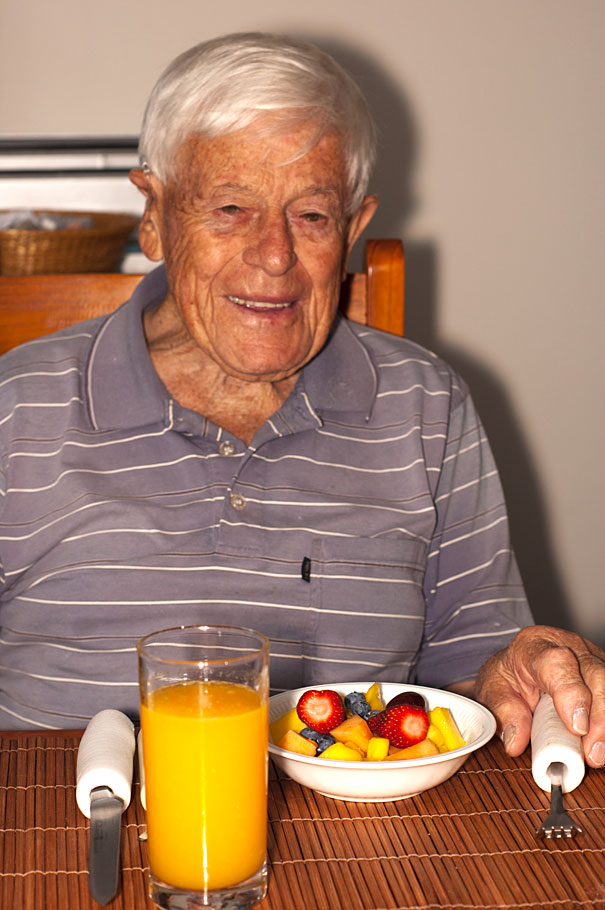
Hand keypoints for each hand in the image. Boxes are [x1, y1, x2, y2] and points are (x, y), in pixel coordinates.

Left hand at [474, 625, 604, 767]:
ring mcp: (592, 658)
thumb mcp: (493, 690)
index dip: (571, 694)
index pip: (557, 663)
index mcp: (534, 646)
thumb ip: (504, 712)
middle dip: (599, 716)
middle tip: (592, 753)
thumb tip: (516, 741)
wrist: (518, 664)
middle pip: (594, 674)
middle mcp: (569, 646)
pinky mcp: (604, 673)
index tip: (576, 728)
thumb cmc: (508, 676)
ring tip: (598, 754)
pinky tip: (603, 742)